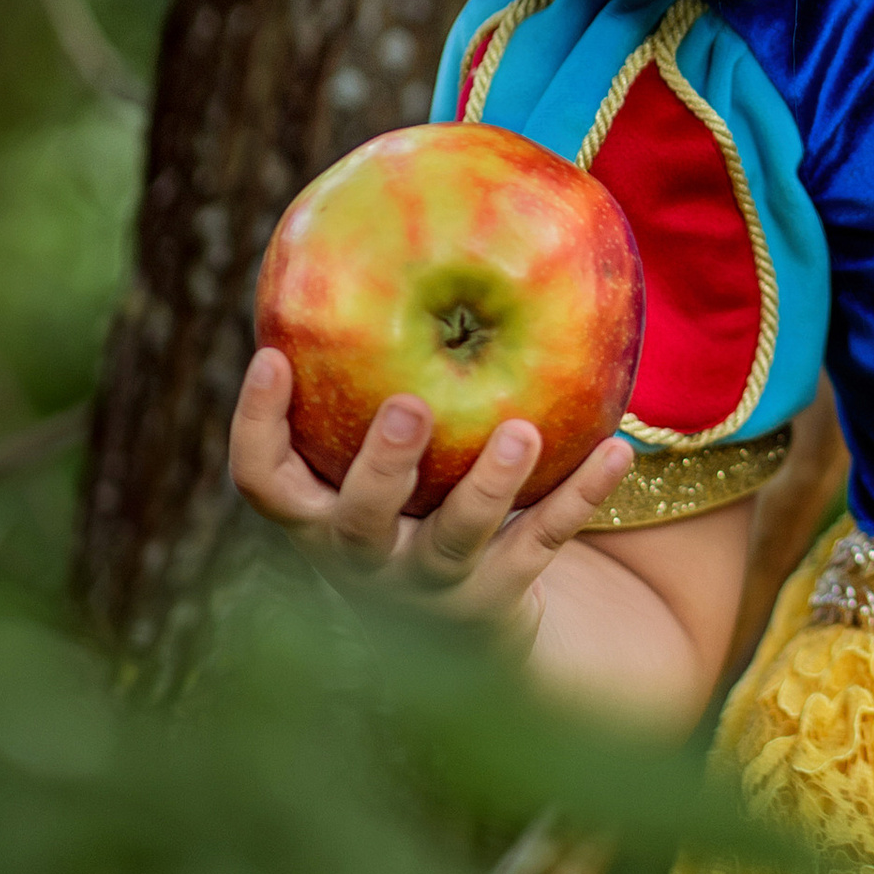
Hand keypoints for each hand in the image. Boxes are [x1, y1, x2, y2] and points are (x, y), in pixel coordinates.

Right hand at [228, 346, 630, 637]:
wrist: (465, 628)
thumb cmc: (413, 505)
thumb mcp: (380, 462)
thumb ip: (374, 384)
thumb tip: (399, 246)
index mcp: (318, 520)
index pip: (263, 482)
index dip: (257, 424)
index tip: (272, 355)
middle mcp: (361, 562)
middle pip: (356, 521)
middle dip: (381, 465)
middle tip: (411, 406)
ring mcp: (428, 589)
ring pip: (454, 540)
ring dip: (488, 485)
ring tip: (521, 431)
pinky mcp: (496, 604)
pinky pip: (542, 544)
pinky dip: (579, 496)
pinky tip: (616, 450)